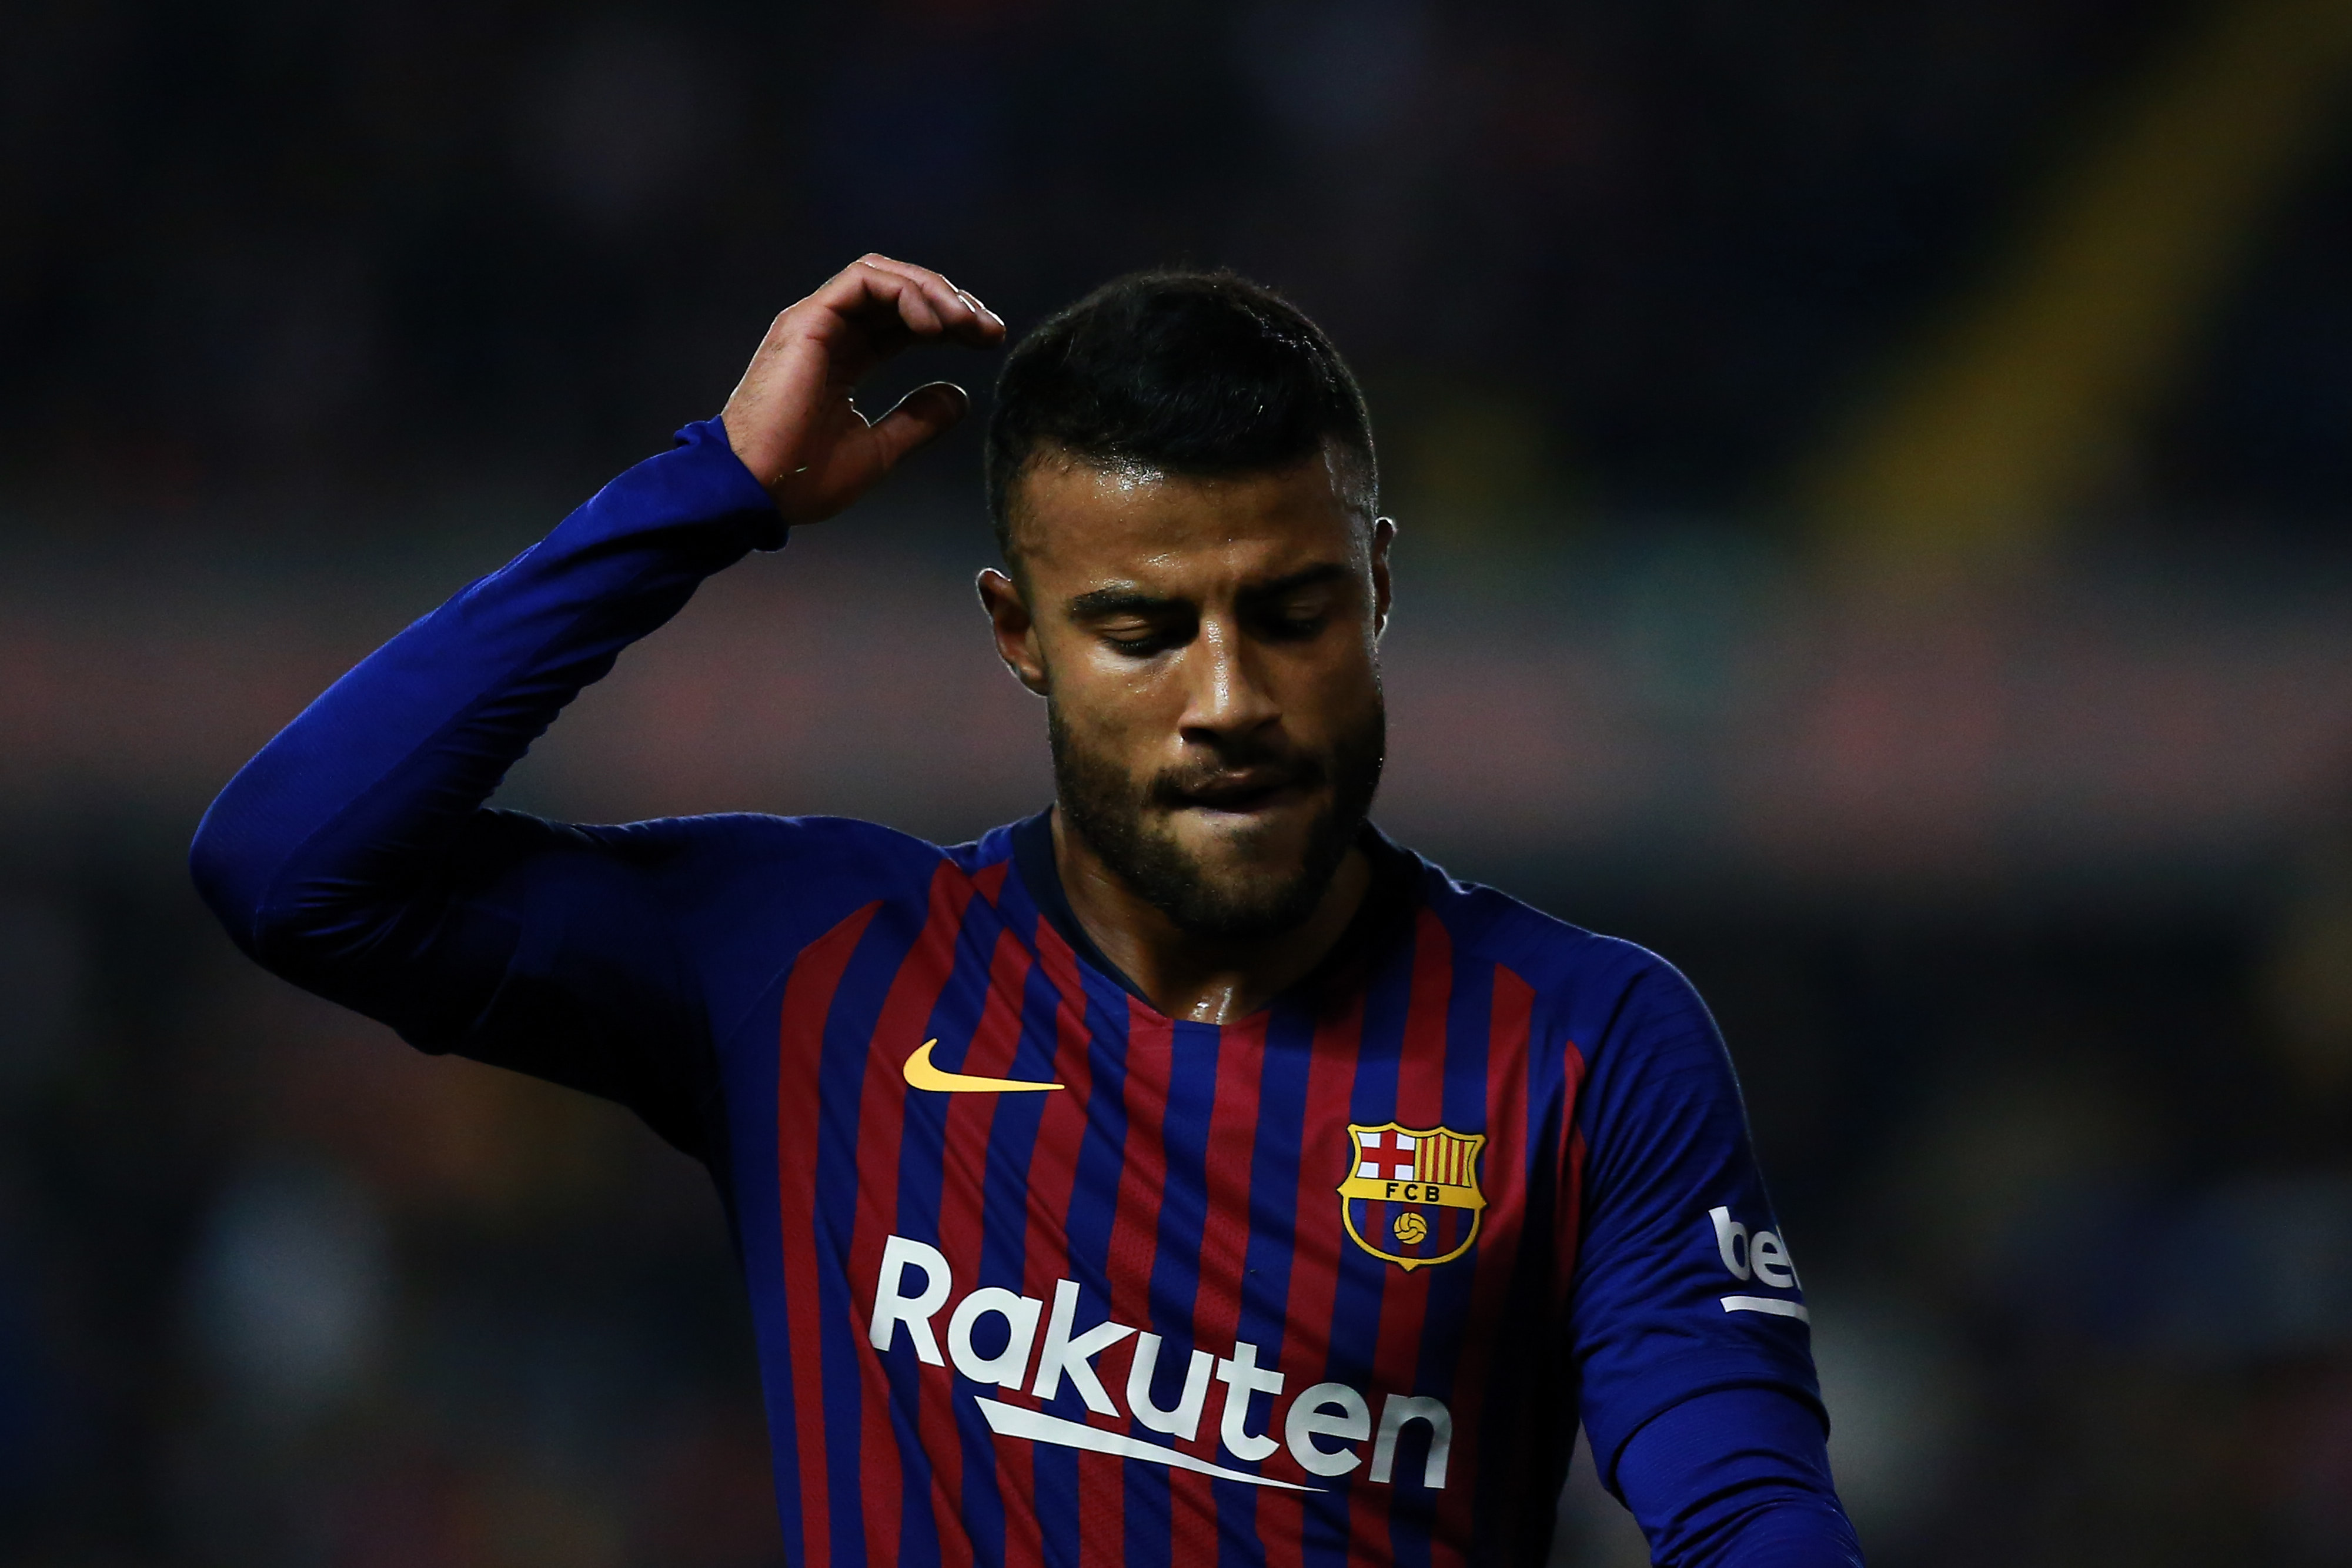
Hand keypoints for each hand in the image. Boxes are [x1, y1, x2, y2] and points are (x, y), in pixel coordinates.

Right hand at [719, 254, 1004, 524]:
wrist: (755, 492)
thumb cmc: (802, 479)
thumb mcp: (879, 450)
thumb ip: (918, 421)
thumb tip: (960, 396)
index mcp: (843, 359)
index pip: (904, 322)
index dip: (950, 324)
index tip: (989, 342)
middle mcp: (829, 332)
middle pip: (900, 292)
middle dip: (952, 304)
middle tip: (990, 330)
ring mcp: (814, 322)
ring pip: (884, 276)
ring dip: (934, 293)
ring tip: (967, 325)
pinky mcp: (806, 321)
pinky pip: (863, 282)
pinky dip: (906, 293)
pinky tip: (935, 325)